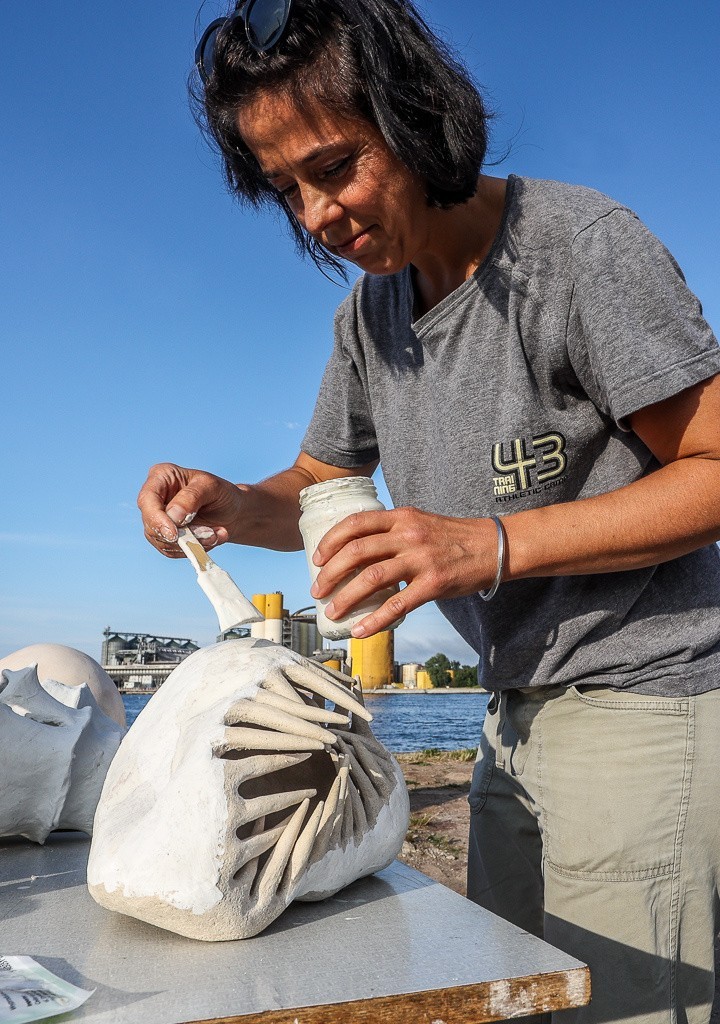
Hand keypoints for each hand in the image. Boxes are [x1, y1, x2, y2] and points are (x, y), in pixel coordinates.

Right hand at [137, 463, 242, 557]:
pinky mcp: (165, 538)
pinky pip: (173, 551)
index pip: (147, 499)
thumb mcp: (212, 487)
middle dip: (182, 535)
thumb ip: (191, 497)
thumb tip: (172, 515)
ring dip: (192, 543)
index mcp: (161, 477)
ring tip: (216, 535)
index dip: (156, 519)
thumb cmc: (222, 494)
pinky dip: (194, 549)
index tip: (174, 533)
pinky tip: (213, 539)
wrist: (234, 512)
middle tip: (211, 534)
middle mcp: (155, 498)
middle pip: (151, 524)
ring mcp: (158, 519)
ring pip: (162, 541)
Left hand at [310, 507, 499, 635]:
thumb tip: (357, 551)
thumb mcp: (419, 523)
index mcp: (401, 517)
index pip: (355, 524)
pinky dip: (375, 620)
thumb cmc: (452, 537)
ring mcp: (421, 559)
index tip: (317, 559)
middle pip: (356, 552)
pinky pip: (398, 604)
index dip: (330, 541)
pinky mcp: (434, 584)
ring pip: (372, 578)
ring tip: (333, 612)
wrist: (493, 547)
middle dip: (330, 573)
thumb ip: (392, 532)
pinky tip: (361, 630)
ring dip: (347, 598)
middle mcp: (408, 535)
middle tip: (317, 590)